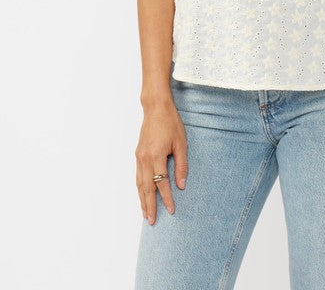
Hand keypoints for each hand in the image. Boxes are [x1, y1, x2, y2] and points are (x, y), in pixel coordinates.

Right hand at [135, 99, 187, 224]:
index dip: (167, 198)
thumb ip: (182, 165)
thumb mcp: (181, 143)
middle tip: (152, 221)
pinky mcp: (138, 154)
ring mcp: (139, 157)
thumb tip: (182, 185)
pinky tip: (142, 195)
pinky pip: (137, 176)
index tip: (172, 210)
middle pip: (146, 188)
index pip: (162, 183)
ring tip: (145, 213)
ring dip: (142, 200)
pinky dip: (139, 188)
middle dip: (150, 205)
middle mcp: (145, 159)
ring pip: (139, 184)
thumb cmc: (171, 123)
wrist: (156, 108)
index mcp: (156, 156)